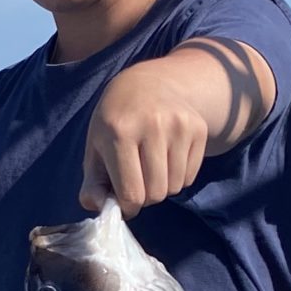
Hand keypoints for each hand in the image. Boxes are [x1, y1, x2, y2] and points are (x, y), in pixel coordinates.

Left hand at [80, 61, 209, 216]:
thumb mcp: (95, 149)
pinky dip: (178, 177)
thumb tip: (98, 206)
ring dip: (162, 187)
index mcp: (120, 132)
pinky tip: (167, 158)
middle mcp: (152, 125)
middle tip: (138, 181)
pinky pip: (190, 176)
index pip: (132, 193)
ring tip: (151, 167)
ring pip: (175, 187)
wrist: (147, 84)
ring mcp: (179, 125)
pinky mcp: (198, 128)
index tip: (124, 201)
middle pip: (156, 193)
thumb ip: (92, 183)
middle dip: (145, 197)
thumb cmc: (115, 123)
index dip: (128, 206)